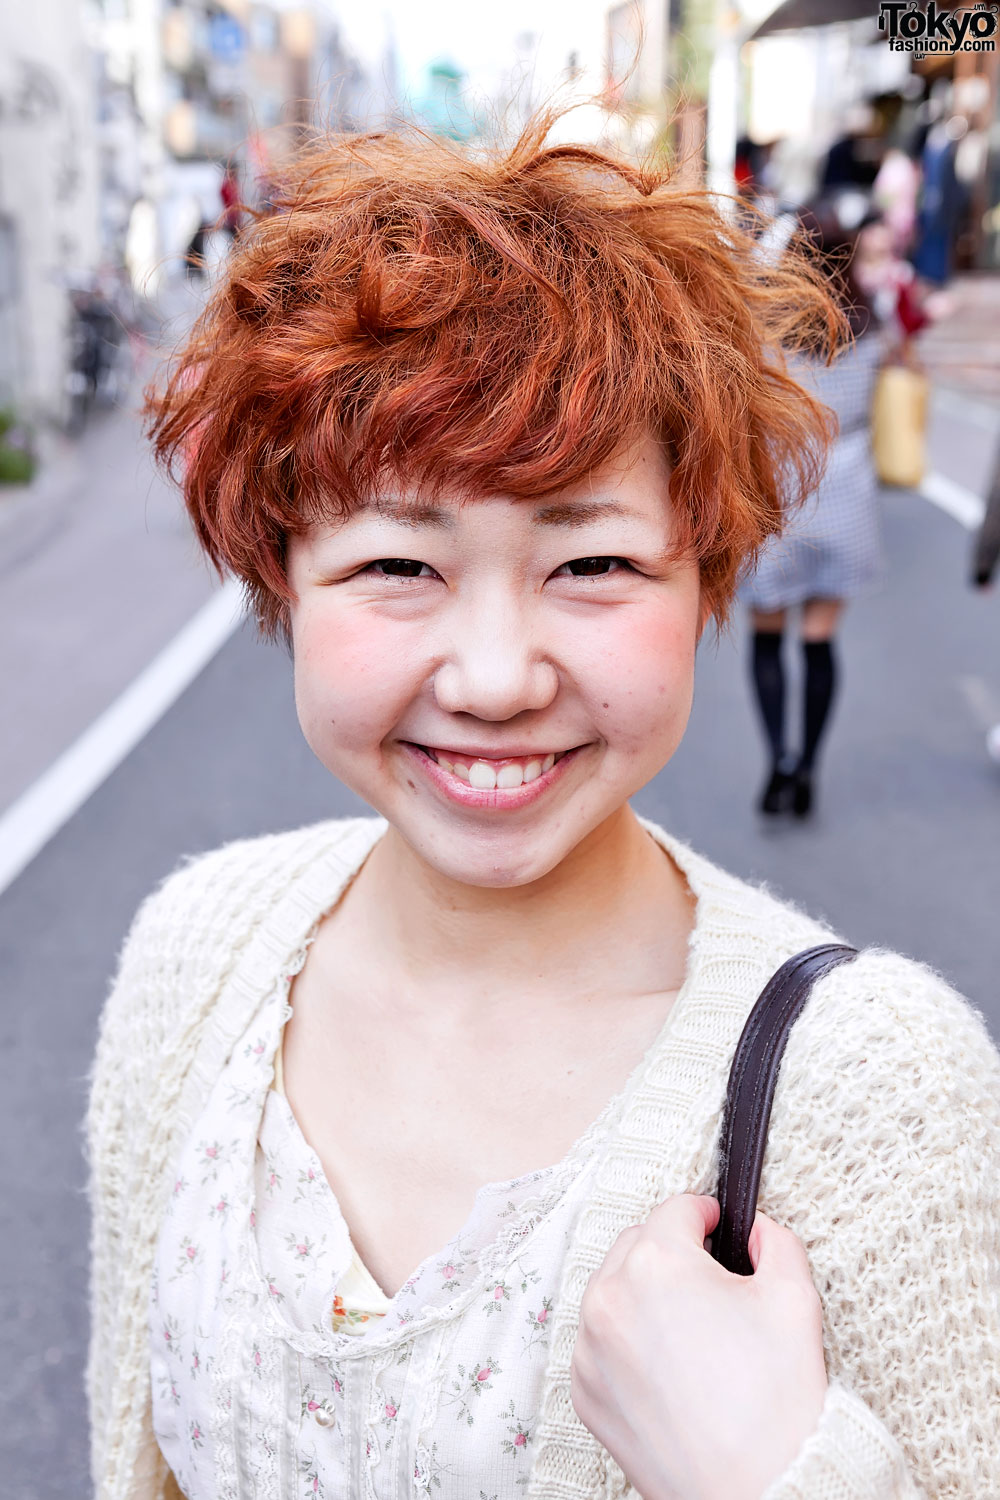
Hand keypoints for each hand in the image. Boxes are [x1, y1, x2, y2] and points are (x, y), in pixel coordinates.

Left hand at [570, 1195, 827, 1499]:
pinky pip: (598, 1342)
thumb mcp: (794, 1299)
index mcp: (658, 1263)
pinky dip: (625, 1340)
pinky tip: (666, 1363)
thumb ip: (776, 1243)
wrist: (760, 1493)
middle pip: (638, 1244)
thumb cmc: (777, 1402)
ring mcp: (590, 1348)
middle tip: (710, 1281)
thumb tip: (757, 1231)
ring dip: (644, 1293)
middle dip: (672, 1251)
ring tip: (689, 1326)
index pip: (676, 1209)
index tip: (718, 1225)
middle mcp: (611, 1298)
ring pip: (612, 1290)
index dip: (706, 1213)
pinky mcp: (585, 1392)